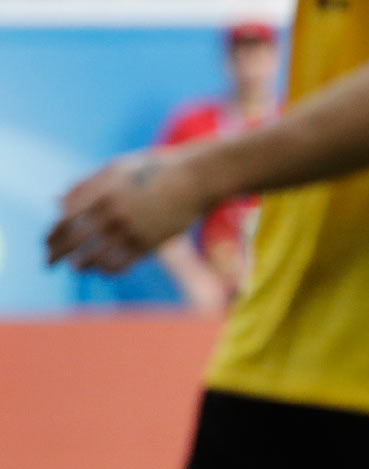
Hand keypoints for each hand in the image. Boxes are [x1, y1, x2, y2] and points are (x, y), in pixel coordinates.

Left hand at [47, 149, 213, 273]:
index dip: (52, 234)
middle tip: (47, 263)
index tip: (45, 243)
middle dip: (57, 255)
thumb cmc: (153, 170)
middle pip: (75, 240)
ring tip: (77, 268)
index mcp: (102, 191)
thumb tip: (56, 203)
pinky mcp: (150, 243)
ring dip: (82, 266)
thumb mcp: (115, 169)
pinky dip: (108, 270)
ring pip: (97, 256)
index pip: (66, 219)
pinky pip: (122, 263)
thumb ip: (85, 185)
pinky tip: (103, 270)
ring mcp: (132, 229)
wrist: (194, 180)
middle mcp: (114, 211)